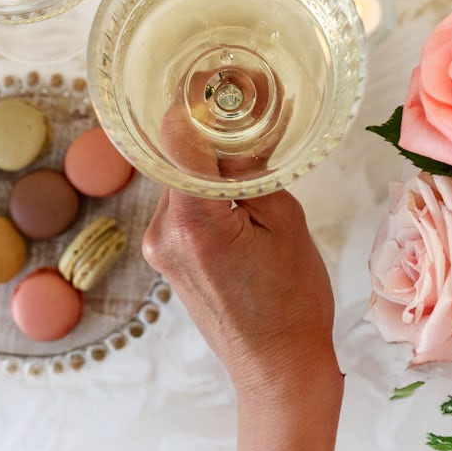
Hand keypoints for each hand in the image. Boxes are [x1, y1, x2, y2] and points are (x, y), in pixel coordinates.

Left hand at [141, 111, 342, 450]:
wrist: (276, 370)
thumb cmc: (293, 304)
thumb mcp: (287, 223)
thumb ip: (256, 170)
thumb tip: (245, 128)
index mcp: (194, 221)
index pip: (174, 136)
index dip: (196, 102)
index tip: (218, 80)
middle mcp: (163, 233)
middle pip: (176, 156)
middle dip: (213, 137)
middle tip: (252, 118)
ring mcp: (159, 248)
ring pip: (179, 181)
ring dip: (211, 169)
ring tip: (253, 171)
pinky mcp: (166, 258)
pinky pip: (182, 207)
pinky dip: (207, 195)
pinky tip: (240, 201)